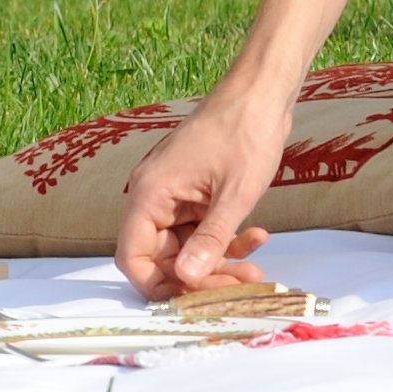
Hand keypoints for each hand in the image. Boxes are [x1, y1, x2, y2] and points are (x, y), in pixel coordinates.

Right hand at [113, 81, 288, 301]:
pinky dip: (225, 239)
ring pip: (186, 247)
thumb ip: (210, 240)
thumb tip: (187, 278)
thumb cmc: (244, 132)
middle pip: (162, 256)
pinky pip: (200, 230)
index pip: (132, 256)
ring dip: (219, 261)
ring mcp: (174, 194)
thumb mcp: (234, 195)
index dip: (157, 284)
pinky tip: (257, 236)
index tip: (194, 297)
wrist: (260, 94)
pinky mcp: (193, 193)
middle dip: (200, 276)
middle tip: (240, 285)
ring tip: (256, 268)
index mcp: (150, 193)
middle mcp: (154, 195)